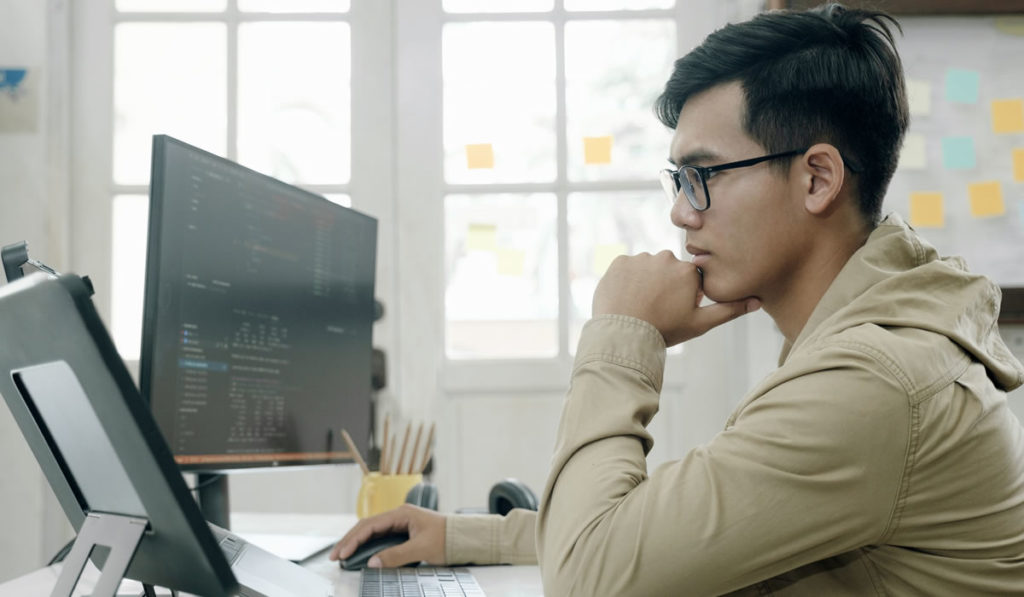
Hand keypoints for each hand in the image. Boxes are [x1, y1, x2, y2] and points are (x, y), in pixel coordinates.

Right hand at [329, 504, 446, 567]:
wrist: (465, 538)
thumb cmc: (447, 539)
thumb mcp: (422, 548)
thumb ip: (397, 555)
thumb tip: (373, 563)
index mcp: (401, 513)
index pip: (370, 525)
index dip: (353, 539)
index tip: (341, 553)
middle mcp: (398, 515)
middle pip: (367, 526)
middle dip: (349, 541)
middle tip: (335, 556)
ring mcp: (400, 523)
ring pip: (372, 532)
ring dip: (357, 543)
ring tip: (343, 555)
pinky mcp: (403, 532)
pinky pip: (381, 537)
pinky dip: (368, 545)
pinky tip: (360, 554)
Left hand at [592, 251, 759, 345]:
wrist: (624, 335)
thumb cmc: (665, 330)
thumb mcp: (700, 323)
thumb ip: (729, 310)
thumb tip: (758, 302)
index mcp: (687, 271)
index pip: (687, 278)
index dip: (681, 295)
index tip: (671, 309)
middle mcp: (666, 258)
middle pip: (667, 270)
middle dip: (663, 285)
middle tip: (655, 308)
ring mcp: (641, 258)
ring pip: (646, 268)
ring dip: (644, 281)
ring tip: (638, 304)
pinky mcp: (619, 261)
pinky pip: (625, 267)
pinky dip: (625, 280)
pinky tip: (625, 297)